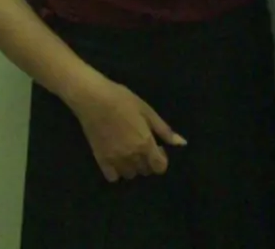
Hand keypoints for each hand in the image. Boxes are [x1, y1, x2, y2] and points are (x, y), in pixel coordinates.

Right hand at [68, 75, 186, 182]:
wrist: (93, 98)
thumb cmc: (122, 99)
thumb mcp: (146, 110)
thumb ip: (164, 129)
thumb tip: (181, 143)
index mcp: (145, 144)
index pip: (160, 167)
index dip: (161, 159)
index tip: (158, 147)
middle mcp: (132, 156)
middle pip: (145, 171)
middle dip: (148, 160)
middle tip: (141, 144)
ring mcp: (115, 160)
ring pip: (130, 174)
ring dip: (133, 166)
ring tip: (129, 150)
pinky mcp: (101, 160)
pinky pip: (113, 177)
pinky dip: (117, 171)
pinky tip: (116, 157)